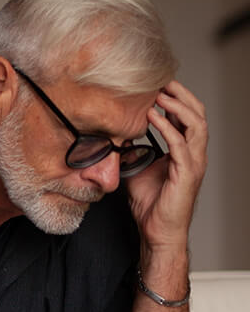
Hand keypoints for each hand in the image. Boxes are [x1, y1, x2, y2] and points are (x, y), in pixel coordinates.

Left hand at [126, 80, 207, 251]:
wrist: (157, 231)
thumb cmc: (150, 203)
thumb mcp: (136, 169)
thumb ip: (131, 151)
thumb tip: (114, 135)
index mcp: (185, 151)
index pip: (187, 117)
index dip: (176, 99)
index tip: (158, 85)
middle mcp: (194, 154)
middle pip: (197, 114)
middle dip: (182, 95)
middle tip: (163, 81)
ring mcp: (193, 163)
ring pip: (196, 125)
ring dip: (178, 107)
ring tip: (160, 95)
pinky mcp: (187, 174)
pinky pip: (180, 145)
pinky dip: (167, 128)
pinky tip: (153, 118)